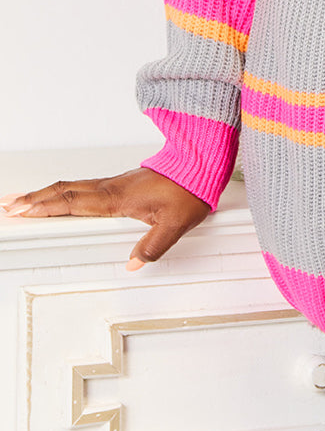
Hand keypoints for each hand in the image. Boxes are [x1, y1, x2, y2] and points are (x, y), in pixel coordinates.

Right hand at [0, 168, 210, 269]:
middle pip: (64, 192)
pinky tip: (57, 196)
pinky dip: (62, 191)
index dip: (47, 207)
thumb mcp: (175, 224)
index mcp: (118, 199)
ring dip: (44, 193)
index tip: (24, 211)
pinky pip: (81, 186)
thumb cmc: (188, 191)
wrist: (199, 165)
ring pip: (70, 187)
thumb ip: (153, 246)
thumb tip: (133, 264)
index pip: (74, 202)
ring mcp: (112, 184)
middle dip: (34, 199)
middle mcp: (110, 189)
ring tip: (22, 200)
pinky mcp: (118, 183)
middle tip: (9, 205)